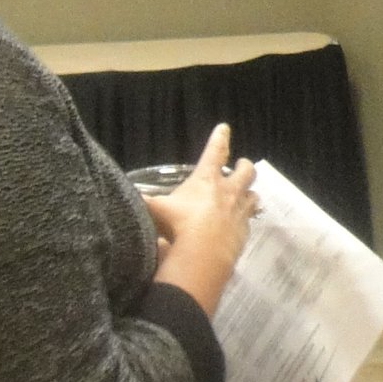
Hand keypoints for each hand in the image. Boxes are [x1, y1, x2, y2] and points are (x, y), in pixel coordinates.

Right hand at [147, 124, 256, 315]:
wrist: (203, 253)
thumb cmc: (178, 224)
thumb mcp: (156, 210)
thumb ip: (144, 202)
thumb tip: (129, 194)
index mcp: (207, 179)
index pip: (215, 151)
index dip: (219, 138)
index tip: (224, 128)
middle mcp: (228, 190)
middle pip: (246, 171)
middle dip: (245, 166)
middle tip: (242, 165)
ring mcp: (240, 211)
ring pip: (254, 195)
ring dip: (249, 193)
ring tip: (245, 195)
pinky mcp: (245, 231)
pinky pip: (249, 221)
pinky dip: (245, 220)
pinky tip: (238, 224)